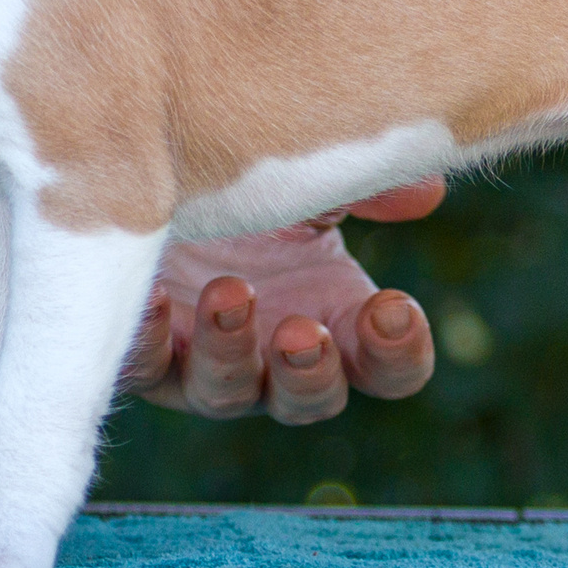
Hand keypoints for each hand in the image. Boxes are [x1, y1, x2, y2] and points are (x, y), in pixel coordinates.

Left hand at [125, 179, 443, 424]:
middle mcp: (275, 356)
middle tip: (302, 329)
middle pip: (311, 397)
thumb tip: (425, 192)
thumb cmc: (251, 184)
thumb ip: (370, 184)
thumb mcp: (315, 182)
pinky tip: (158, 297)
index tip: (391, 307)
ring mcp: (205, 364)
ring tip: (231, 295)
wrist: (159, 169)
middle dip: (309, 370)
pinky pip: (142, 367)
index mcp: (337, 319)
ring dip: (232, 352)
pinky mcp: (142, 352)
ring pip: (225, 392)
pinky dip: (149, 339)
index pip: (389, 368)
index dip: (398, 351)